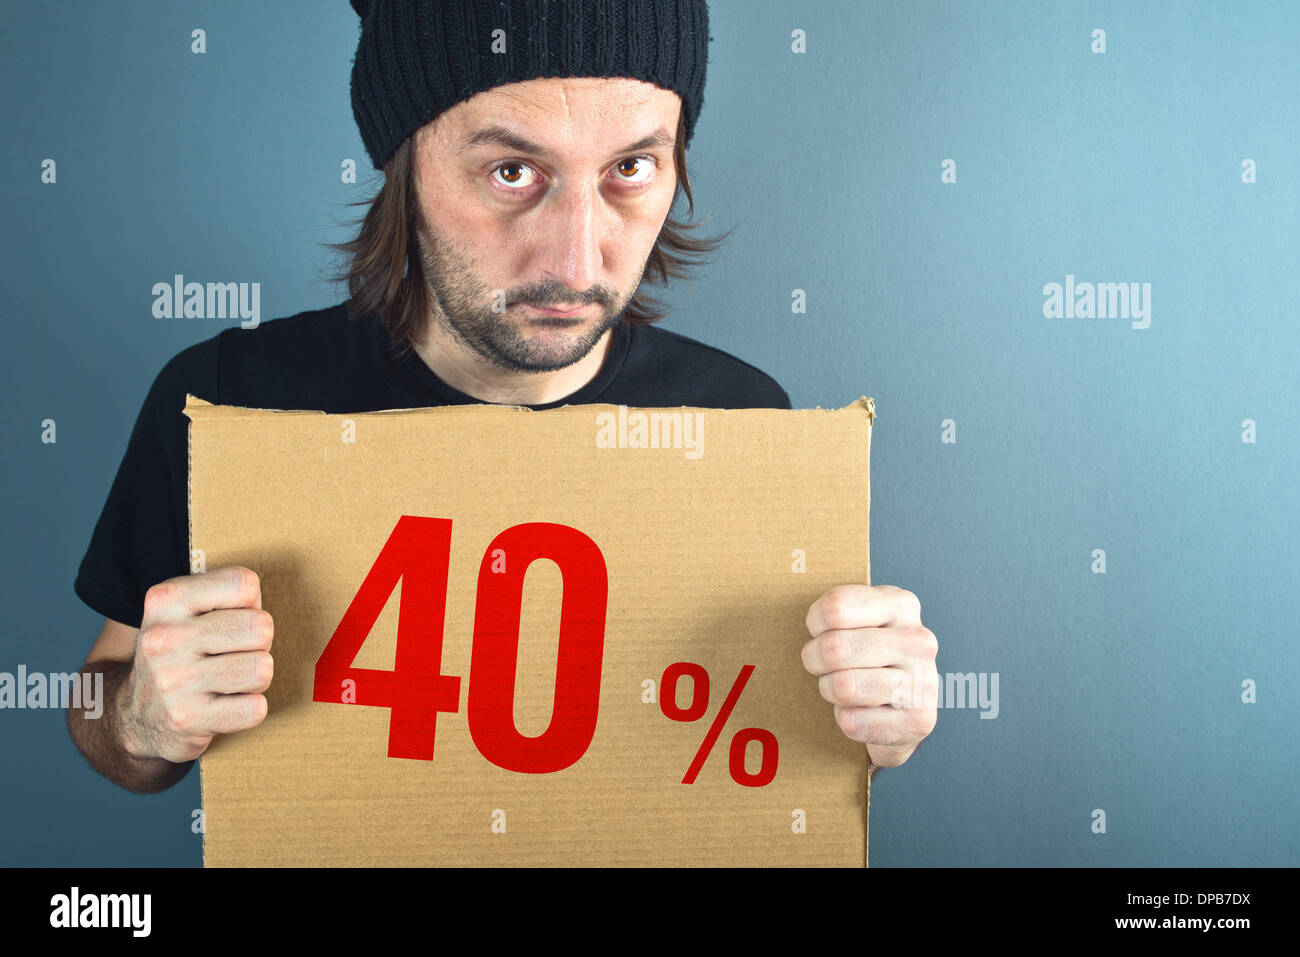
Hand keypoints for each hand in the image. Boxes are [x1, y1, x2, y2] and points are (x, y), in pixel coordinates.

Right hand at [118, 566, 273, 762]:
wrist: (132, 718)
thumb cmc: (178, 656)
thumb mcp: (184, 612)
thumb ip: (226, 596)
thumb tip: (260, 604)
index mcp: (165, 601)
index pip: (244, 585)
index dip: (251, 605)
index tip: (229, 621)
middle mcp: (164, 638)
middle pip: (261, 627)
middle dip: (258, 645)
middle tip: (232, 656)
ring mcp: (173, 680)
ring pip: (262, 668)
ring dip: (254, 680)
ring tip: (228, 682)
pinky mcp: (187, 719)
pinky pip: (255, 708)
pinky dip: (249, 710)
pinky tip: (223, 707)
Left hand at [802, 584, 937, 769]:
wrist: (898, 706)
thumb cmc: (866, 654)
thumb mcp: (854, 619)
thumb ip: (832, 613)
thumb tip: (818, 636)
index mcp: (901, 605)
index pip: (835, 608)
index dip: (816, 624)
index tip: (822, 631)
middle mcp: (919, 641)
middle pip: (835, 648)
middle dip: (816, 660)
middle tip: (824, 665)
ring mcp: (923, 682)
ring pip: (845, 686)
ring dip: (830, 690)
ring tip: (841, 687)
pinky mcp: (919, 721)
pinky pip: (852, 721)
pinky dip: (846, 718)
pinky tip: (861, 711)